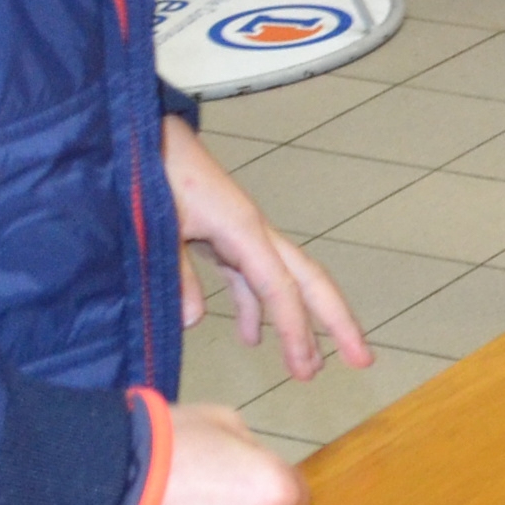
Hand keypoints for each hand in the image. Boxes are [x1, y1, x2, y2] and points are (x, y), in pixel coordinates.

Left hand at [161, 116, 370, 381]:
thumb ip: (175, 274)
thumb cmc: (153, 174)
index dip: (295, 329)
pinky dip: (256, 308)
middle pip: (309, 280)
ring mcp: (242, 235)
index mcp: (243, 229)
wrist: (142, 137)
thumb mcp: (159, 225)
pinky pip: (252, 279)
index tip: (304, 367)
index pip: (280, 287)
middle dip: (337, 322)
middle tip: (362, 361)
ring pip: (285, 282)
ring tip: (308, 367)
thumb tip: (195, 321)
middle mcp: (253, 232)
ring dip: (299, 323)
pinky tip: (250, 338)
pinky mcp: (224, 237)